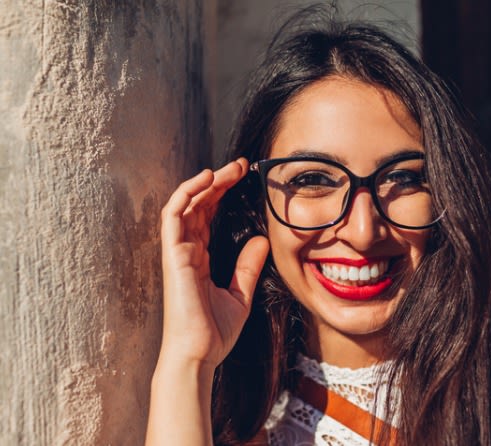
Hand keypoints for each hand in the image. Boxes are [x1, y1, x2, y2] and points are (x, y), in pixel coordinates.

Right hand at [158, 158, 268, 369]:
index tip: (243, 177)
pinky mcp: (173, 255)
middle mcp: (186, 250)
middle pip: (198, 205)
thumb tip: (262, 240)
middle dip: (218, 182)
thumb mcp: (240, 293)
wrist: (199, 355)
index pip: (208, 216)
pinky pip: (173, 216)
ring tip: (228, 168)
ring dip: (205, 183)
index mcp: (199, 258)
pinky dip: (186, 194)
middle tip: (241, 165)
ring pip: (186, 204)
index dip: (222, 194)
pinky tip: (206, 179)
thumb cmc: (213, 331)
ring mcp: (177, 252)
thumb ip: (248, 266)